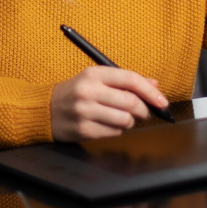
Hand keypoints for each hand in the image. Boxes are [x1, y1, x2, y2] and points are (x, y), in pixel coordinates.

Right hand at [50, 66, 169, 141]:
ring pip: (125, 120)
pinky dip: (117, 130)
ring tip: (122, 118)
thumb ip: (124, 80)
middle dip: (143, 110)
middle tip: (144, 113)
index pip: (130, 80)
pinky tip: (108, 124)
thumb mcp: (96, 79)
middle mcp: (89, 92)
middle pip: (131, 102)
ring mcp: (85, 112)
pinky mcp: (83, 130)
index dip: (151, 92)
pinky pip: (114, 133)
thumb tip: (154, 84)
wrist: (44, 110)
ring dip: (130, 122)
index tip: (162, 102)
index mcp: (94, 74)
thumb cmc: (75, 92)